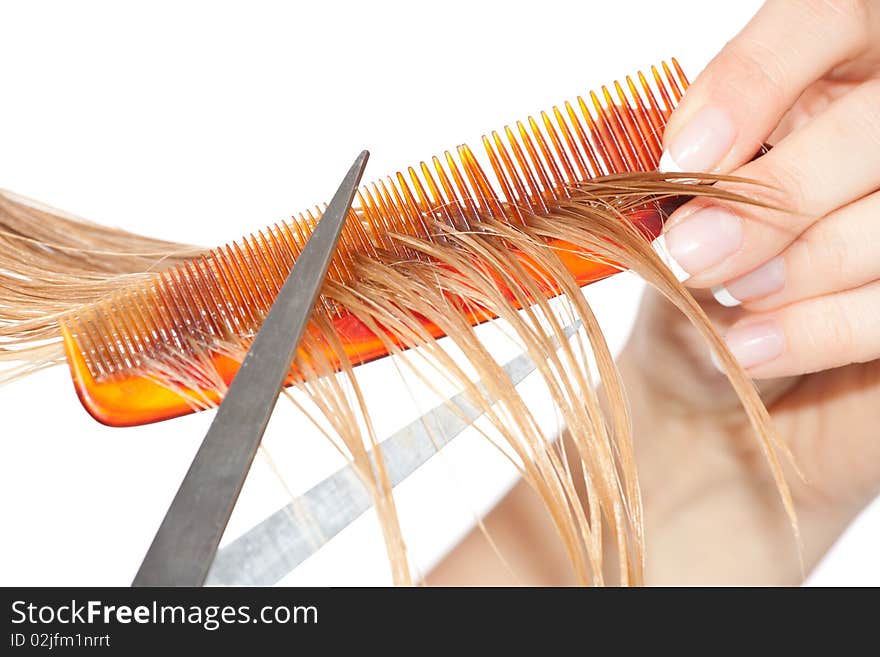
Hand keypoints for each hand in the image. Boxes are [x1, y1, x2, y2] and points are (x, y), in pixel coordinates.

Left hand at [630, 0, 879, 582]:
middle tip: (694, 253)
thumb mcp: (685, 204)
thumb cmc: (700, 274)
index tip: (684, 155)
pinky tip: (751, 347)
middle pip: (875, 124)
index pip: (829, 19)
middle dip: (778, 194)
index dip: (755, 82)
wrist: (715, 373)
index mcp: (838, 65)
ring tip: (730, 302)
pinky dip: (821, 329)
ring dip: (802, 266)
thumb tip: (678, 152)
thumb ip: (692, 164)